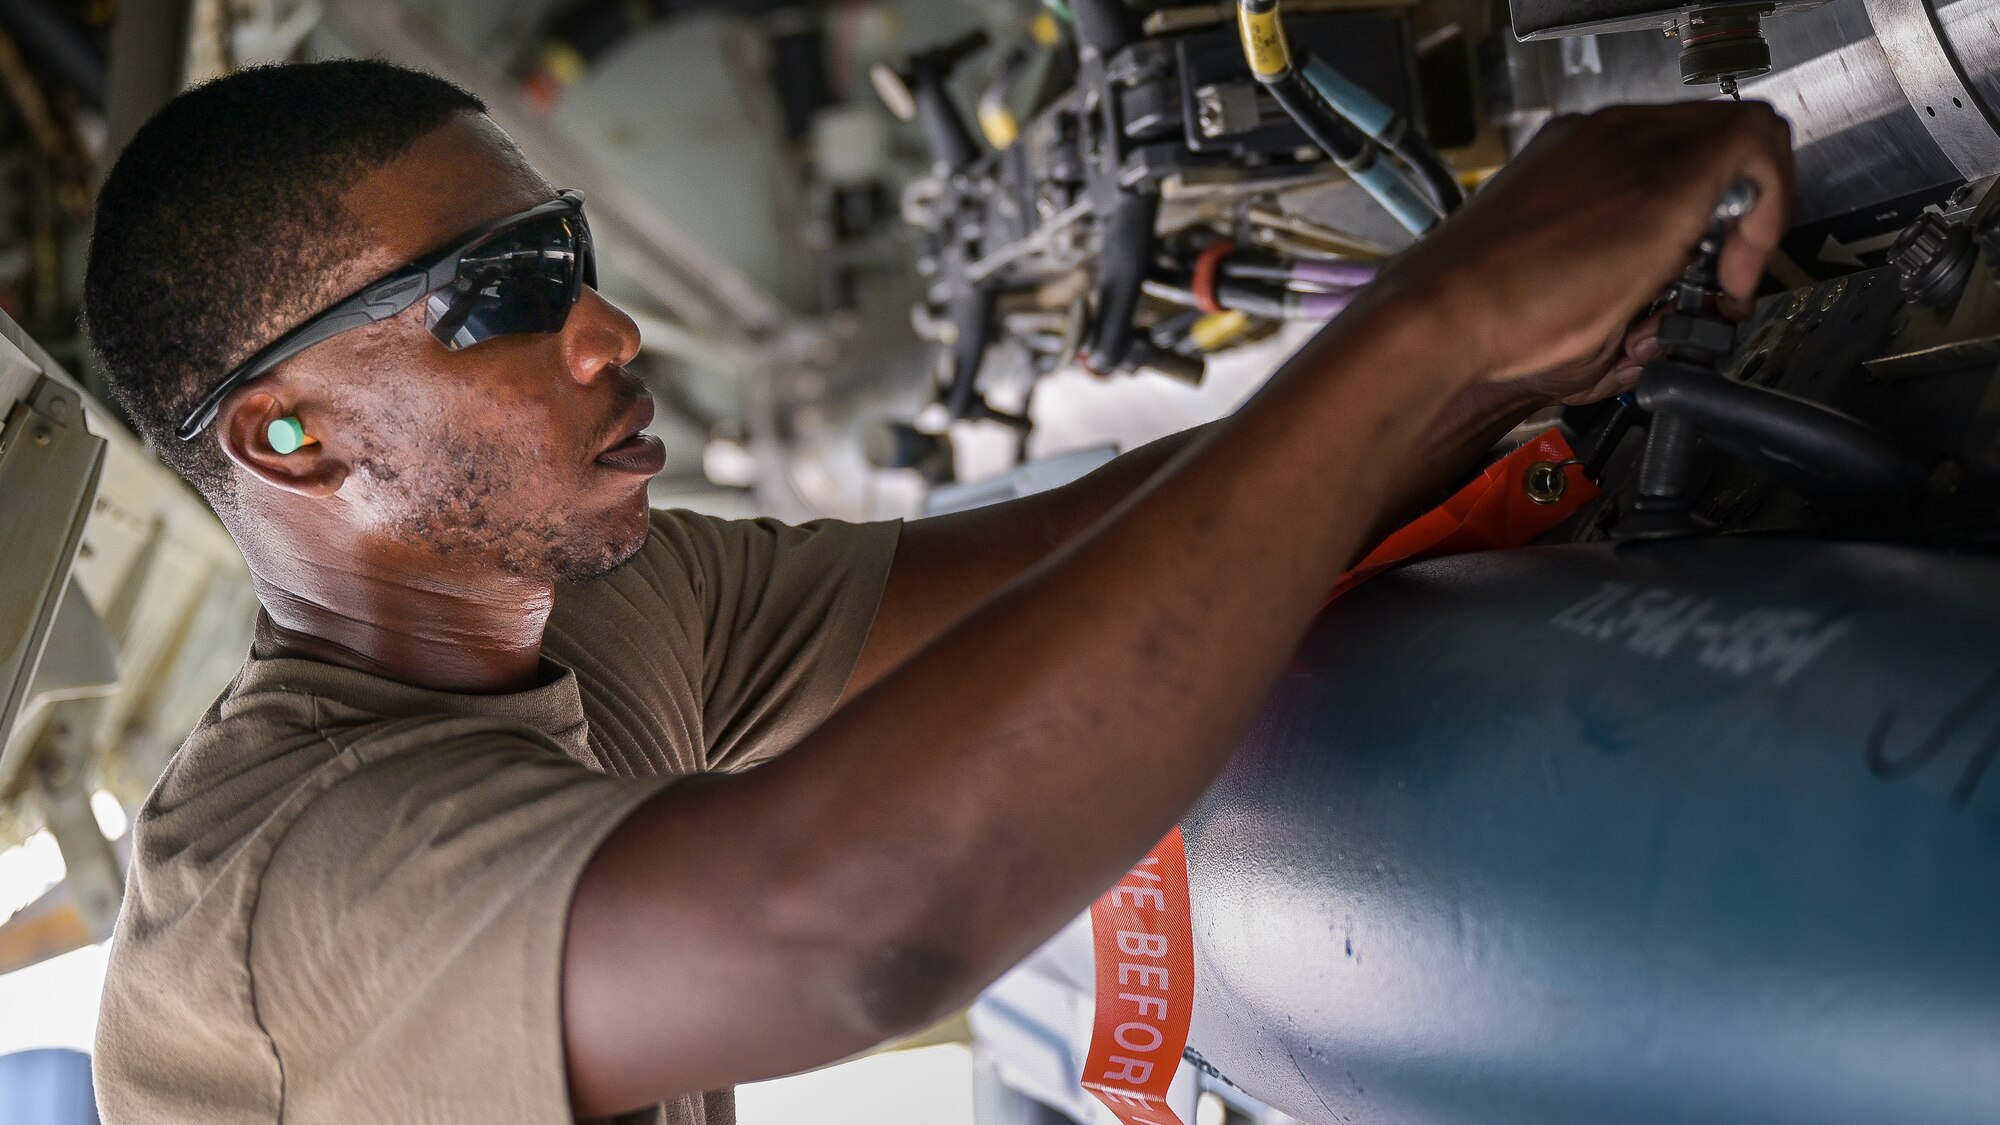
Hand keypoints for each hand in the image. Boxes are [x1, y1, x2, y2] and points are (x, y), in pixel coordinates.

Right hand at [1367, 103, 1792, 401]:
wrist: (1444, 328)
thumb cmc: (1483, 328)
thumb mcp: (1565, 305)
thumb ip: (1624, 303)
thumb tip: (1662, 326)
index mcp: (1570, 162)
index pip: (1670, 156)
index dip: (1704, 215)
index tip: (1701, 275)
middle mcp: (1603, 140)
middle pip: (1709, 141)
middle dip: (1730, 215)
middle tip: (1718, 283)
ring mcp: (1632, 147)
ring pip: (1737, 137)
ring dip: (1748, 215)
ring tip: (1721, 287)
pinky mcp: (1665, 176)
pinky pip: (1755, 145)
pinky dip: (1771, 205)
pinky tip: (1735, 273)